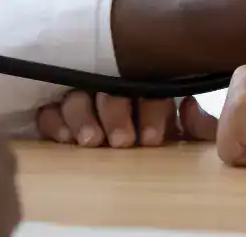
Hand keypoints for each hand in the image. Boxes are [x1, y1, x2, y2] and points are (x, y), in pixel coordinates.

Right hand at [34, 92, 196, 146]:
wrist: (127, 160)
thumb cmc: (157, 138)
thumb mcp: (185, 135)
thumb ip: (198, 125)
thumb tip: (188, 107)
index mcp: (146, 84)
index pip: (148, 86)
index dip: (151, 110)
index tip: (151, 139)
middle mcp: (111, 85)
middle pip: (107, 87)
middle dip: (115, 113)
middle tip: (122, 141)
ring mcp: (81, 97)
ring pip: (76, 96)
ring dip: (83, 117)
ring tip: (92, 141)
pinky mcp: (55, 114)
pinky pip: (47, 111)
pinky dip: (55, 122)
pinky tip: (66, 138)